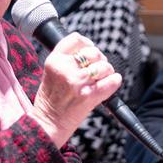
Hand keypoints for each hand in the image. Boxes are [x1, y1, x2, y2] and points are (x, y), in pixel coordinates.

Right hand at [32, 33, 121, 147]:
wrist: (48, 123)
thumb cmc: (50, 100)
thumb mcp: (50, 73)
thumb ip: (66, 60)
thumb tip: (91, 51)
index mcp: (54, 60)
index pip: (75, 39)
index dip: (87, 43)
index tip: (90, 49)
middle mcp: (65, 69)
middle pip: (93, 52)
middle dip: (100, 59)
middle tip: (98, 68)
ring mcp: (77, 82)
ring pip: (104, 66)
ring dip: (107, 71)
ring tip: (102, 78)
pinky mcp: (88, 96)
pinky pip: (111, 82)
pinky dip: (115, 81)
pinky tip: (112, 82)